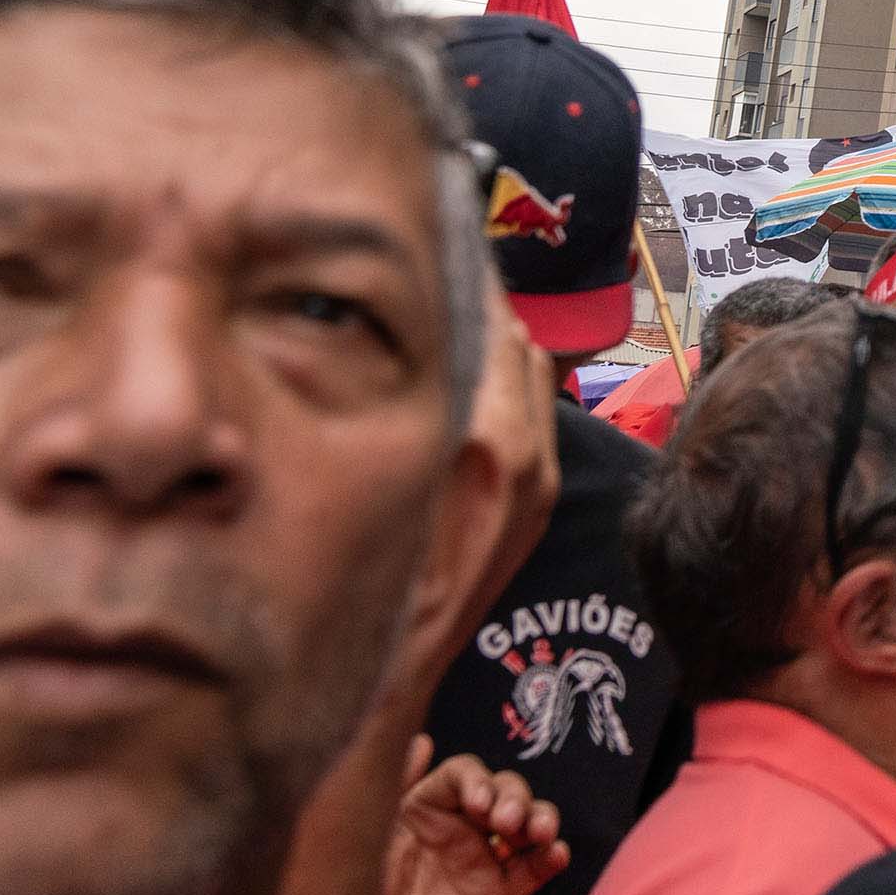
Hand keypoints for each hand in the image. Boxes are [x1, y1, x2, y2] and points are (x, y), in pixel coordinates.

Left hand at [377, 736, 567, 894]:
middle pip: (505, 792)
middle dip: (514, 798)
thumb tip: (421, 740)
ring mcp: (483, 863)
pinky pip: (534, 871)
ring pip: (528, 825)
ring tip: (539, 833)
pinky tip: (555, 854)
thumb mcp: (366, 838)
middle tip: (505, 822)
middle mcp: (460, 831)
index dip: (477, 780)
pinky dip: (552, 858)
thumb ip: (393, 789)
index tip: (478, 801)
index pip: (464, 775)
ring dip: (541, 818)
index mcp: (428, 812)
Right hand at [391, 276, 560, 709]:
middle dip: (473, 294)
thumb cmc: (354, 576)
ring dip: (489, 334)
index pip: (480, 311)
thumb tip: (399, 313)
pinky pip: (531, 405)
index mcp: (479, 437)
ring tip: (440, 312)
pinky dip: (501, 378)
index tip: (431, 226)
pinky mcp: (541, 496)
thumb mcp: (360, 463)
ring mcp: (538, 474)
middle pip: (507, 330)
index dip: (456, 263)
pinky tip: (457, 377)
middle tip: (432, 262)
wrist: (393, 668)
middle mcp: (523, 449)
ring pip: (524, 363)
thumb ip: (384, 386)